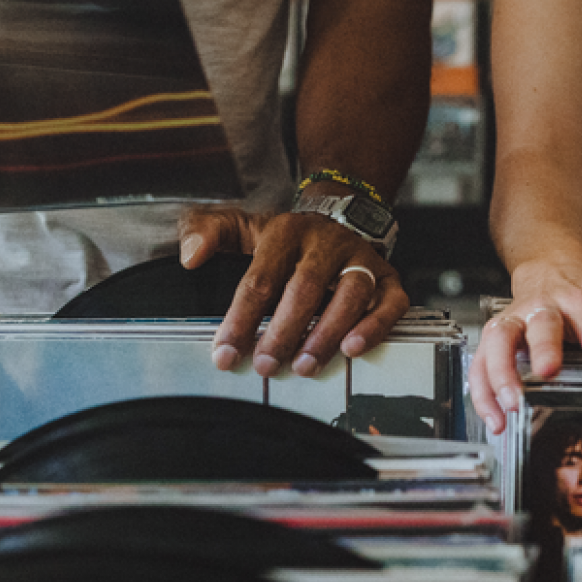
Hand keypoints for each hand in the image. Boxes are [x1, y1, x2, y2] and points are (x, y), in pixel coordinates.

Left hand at [179, 205, 408, 376]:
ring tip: (305, 366)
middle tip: (265, 365)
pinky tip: (353, 349)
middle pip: (306, 287)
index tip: (225, 354)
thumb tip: (191, 257)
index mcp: (287, 232)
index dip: (241, 319)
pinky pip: (390, 302)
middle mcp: (327, 243)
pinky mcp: (388, 278)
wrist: (342, 216)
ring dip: (327, 333)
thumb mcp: (243, 227)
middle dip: (284, 331)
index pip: (260, 278)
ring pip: (351, 294)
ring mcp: (361, 260)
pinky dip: (375, 326)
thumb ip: (209, 232)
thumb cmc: (287, 239)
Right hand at [468, 254, 581, 434]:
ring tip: (512, 404)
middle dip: (543, 348)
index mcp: (581, 300)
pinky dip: (482, 392)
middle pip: (540, 324)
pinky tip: (495, 418)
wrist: (551, 269)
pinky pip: (480, 362)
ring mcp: (515, 320)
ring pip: (498, 339)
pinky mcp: (495, 336)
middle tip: (548, 373)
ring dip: (501, 372)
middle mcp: (544, 308)